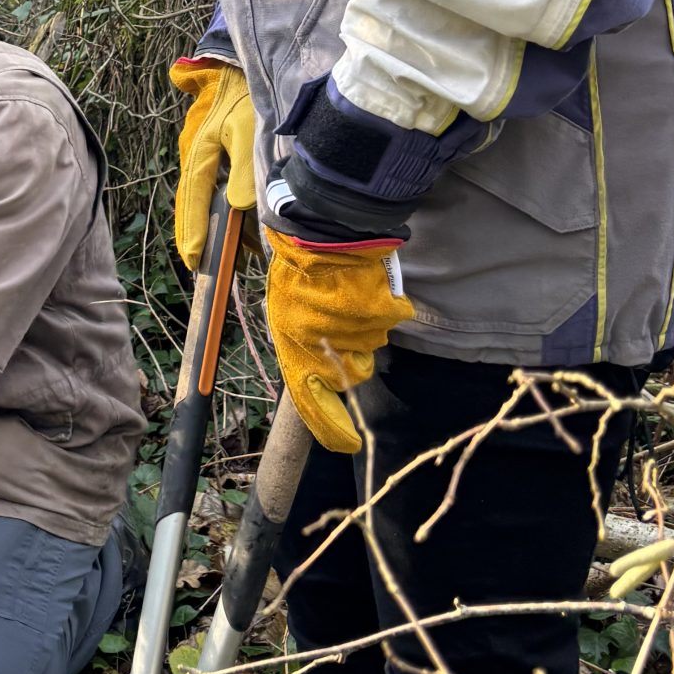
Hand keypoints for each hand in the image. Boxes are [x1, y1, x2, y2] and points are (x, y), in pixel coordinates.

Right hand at [170, 58, 256, 265]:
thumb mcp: (250, 128)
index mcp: (198, 152)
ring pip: (205, 195)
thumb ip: (244, 168)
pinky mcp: (215, 146)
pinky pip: (216, 183)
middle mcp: (195, 154)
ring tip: (230, 252)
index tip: (194, 261)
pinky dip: (226, 204)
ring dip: (215, 222)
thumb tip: (237, 207)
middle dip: (197, 235)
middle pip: (193, 203)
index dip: (193, 233)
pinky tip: (243, 221)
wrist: (240, 61)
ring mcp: (204, 151)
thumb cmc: (246, 92)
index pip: (193, 201)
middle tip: (204, 267)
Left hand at [263, 231, 413, 454]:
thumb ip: (303, 347)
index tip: (346, 445)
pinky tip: (365, 284)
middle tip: (336, 320)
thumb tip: (325, 374)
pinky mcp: (381, 312)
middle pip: (351, 372)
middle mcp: (325, 348)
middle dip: (349, 355)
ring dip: (363, 327)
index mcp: (294, 349)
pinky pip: (389, 317)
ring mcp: (356, 332)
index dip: (330, 428)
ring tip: (345, 295)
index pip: (311, 404)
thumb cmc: (295, 269)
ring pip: (370, 344)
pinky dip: (382, 305)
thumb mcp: (284, 312)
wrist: (317, 228)